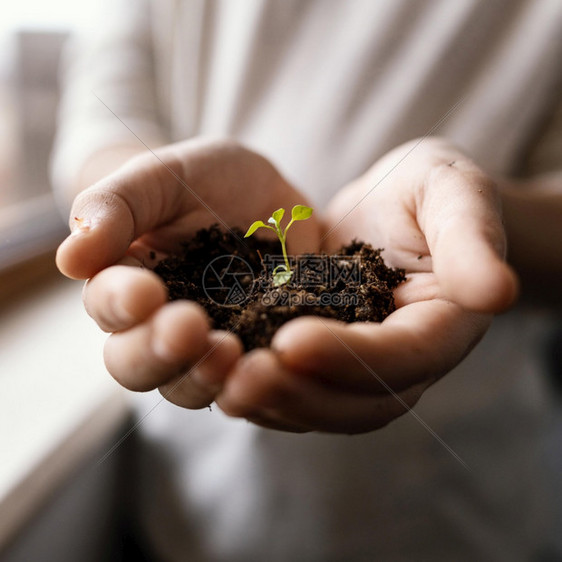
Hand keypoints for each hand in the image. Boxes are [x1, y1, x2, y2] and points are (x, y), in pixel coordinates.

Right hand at [56, 137, 320, 408]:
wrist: (261, 193)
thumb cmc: (199, 182)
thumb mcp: (157, 179)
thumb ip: (114, 208)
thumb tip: (70, 260)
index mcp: (126, 287)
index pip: (110, 310)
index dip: (121, 306)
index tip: (145, 292)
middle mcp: (160, 327)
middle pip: (140, 365)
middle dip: (159, 353)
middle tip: (189, 328)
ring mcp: (210, 343)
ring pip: (191, 386)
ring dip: (205, 377)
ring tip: (231, 352)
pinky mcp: (256, 347)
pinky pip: (250, 378)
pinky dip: (257, 379)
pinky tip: (274, 361)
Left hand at [215, 138, 518, 432]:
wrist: (393, 206)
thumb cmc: (429, 191)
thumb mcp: (454, 194)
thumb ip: (473, 238)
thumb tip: (496, 293)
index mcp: (442, 323)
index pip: (403, 355)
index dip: (351, 356)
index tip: (293, 340)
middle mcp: (404, 360)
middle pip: (360, 402)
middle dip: (302, 395)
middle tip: (242, 377)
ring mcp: (363, 366)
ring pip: (323, 407)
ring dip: (274, 403)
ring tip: (221, 384)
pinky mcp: (326, 358)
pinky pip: (298, 388)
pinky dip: (262, 390)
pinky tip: (219, 375)